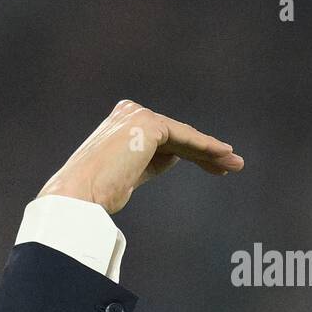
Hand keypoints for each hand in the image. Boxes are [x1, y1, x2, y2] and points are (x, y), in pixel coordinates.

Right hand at [38, 100, 243, 213]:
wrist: (77, 197)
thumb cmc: (93, 196)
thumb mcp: (126, 175)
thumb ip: (148, 162)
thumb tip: (174, 158)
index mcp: (117, 124)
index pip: (162, 138)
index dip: (189, 153)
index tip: (213, 167)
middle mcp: (127, 114)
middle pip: (175, 135)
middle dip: (204, 152)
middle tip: (230, 165)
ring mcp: (137, 116)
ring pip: (183, 136)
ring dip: (211, 151)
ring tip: (234, 164)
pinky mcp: (147, 124)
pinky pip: (184, 137)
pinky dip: (206, 147)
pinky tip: (224, 155)